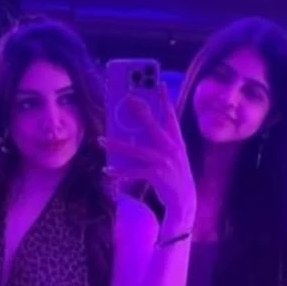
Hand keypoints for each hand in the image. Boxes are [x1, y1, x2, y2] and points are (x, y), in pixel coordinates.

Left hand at [102, 91, 196, 226]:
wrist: (185, 202)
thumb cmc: (174, 177)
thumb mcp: (173, 157)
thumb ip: (160, 143)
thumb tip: (133, 134)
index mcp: (177, 142)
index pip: (171, 116)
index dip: (165, 99)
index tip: (158, 83)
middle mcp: (172, 149)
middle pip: (152, 125)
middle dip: (139, 111)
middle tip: (127, 98)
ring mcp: (164, 161)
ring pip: (136, 150)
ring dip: (116, 145)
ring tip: (101, 141)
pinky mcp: (157, 175)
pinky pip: (133, 171)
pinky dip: (119, 172)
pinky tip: (107, 171)